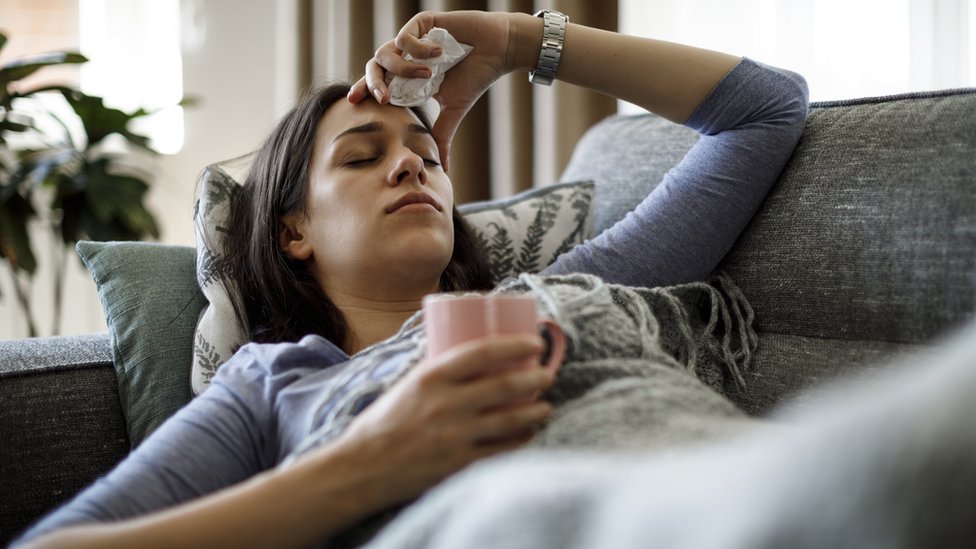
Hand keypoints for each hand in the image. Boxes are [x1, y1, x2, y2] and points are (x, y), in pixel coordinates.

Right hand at [334, 333, 554, 506]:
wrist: (362, 468)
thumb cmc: (384, 422)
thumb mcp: (408, 384)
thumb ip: (440, 372)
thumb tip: (476, 356)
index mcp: (431, 377)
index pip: (483, 352)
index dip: (515, 344)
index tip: (534, 342)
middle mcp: (445, 404)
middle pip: (504, 385)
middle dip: (535, 378)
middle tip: (547, 374)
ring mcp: (454, 436)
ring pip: (510, 420)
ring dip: (536, 411)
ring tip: (545, 406)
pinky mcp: (458, 464)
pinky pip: (501, 450)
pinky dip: (521, 440)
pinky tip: (529, 434)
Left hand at [348, 11, 527, 170]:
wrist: (497, 51)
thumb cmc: (475, 78)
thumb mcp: (453, 110)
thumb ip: (441, 135)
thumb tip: (444, 168)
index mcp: (408, 77)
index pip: (379, 83)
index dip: (364, 90)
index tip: (353, 102)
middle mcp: (406, 56)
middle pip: (373, 67)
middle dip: (373, 84)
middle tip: (383, 99)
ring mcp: (412, 39)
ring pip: (385, 52)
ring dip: (403, 69)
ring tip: (428, 75)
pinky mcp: (421, 23)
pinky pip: (404, 38)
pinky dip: (419, 50)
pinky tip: (440, 54)